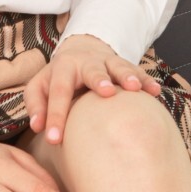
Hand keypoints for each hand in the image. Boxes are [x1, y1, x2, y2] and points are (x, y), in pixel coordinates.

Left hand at [23, 34, 161, 145]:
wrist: (81, 51)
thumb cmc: (58, 79)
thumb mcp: (40, 86)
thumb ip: (36, 104)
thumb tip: (37, 127)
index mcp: (63, 68)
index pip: (58, 92)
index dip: (55, 116)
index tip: (53, 140)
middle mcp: (86, 62)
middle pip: (92, 70)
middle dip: (99, 80)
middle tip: (105, 92)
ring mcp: (108, 62)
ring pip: (118, 66)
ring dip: (126, 76)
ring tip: (134, 87)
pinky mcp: (124, 66)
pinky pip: (138, 72)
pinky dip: (146, 81)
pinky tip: (155, 91)